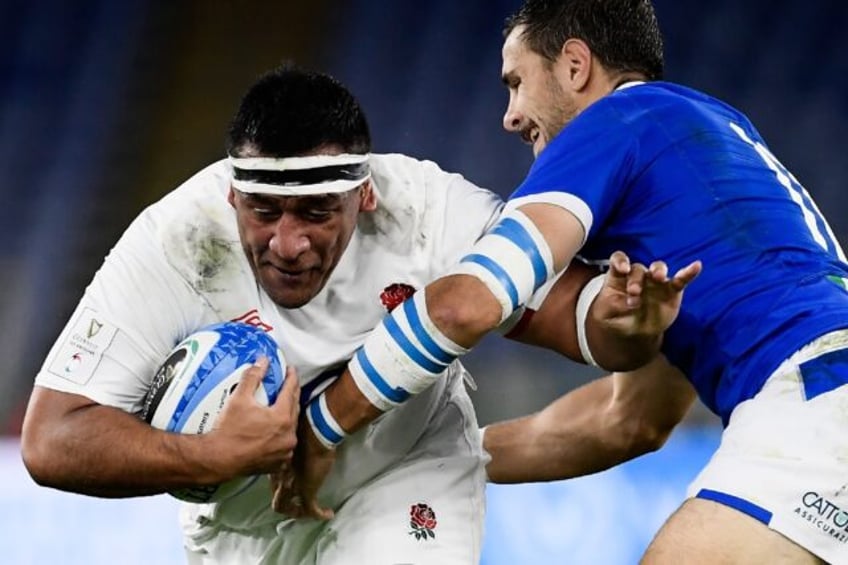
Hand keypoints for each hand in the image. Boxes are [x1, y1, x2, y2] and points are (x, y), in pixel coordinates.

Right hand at [207, 358, 300, 479]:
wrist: (217, 459)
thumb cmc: (228, 430)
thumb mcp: (239, 398)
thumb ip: (253, 377)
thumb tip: (262, 361)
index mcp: (282, 417)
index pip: (291, 391)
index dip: (291, 378)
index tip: (290, 370)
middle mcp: (288, 435)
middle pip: (294, 408)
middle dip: (291, 394)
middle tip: (287, 384)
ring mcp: (285, 451)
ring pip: (291, 427)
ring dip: (288, 415)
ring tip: (281, 405)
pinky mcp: (279, 463)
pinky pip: (285, 443)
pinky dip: (282, 434)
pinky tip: (276, 429)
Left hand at [272, 413, 336, 519]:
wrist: (316, 431)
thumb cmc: (306, 426)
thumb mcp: (292, 434)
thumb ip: (290, 442)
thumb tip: (297, 437)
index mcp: (276, 464)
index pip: (273, 483)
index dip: (280, 488)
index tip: (291, 485)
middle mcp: (280, 477)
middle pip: (276, 499)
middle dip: (286, 504)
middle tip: (298, 503)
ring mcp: (291, 485)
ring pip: (286, 508)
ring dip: (298, 512)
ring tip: (311, 511)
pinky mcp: (307, 491)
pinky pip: (311, 510)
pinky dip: (320, 514)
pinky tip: (329, 513)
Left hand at [596, 250, 701, 338]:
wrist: (635, 333)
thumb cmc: (617, 319)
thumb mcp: (604, 316)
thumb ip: (604, 308)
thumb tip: (612, 302)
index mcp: (619, 278)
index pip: (619, 260)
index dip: (621, 261)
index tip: (623, 269)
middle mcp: (638, 276)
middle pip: (638, 269)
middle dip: (636, 280)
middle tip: (634, 294)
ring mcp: (656, 282)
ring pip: (658, 268)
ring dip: (658, 270)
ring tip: (658, 278)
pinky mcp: (671, 291)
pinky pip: (681, 279)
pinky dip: (688, 272)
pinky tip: (696, 266)